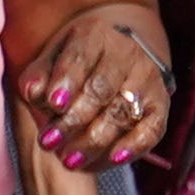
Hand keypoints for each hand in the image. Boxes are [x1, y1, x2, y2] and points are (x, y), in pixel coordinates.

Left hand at [14, 1, 170, 168]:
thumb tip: (34, 92)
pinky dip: (135, 145)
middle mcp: (126, 53)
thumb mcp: (51, 58)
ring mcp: (147, 78)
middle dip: (74, 120)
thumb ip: (38, 76)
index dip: (68, 80)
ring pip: (123, 112)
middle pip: (101, 90)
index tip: (54, 104)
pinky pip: (153, 127)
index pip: (81, 57)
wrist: (118, 52)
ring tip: (68, 160)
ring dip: (94, 140)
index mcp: (94, 35)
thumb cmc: (74, 61)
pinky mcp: (160, 104)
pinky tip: (114, 158)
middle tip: (49, 143)